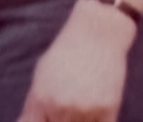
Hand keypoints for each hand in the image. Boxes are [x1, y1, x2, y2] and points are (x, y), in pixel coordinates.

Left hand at [15, 0, 135, 121]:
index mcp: (42, 100)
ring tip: (82, 101)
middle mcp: (61, 108)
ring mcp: (85, 111)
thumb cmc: (68, 49)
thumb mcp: (42, 72)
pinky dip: (96, 121)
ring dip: (79, 120)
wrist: (99, 31)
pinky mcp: (108, 110)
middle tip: (68, 104)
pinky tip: (95, 111)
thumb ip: (35, 103)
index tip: (48, 116)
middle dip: (61, 119)